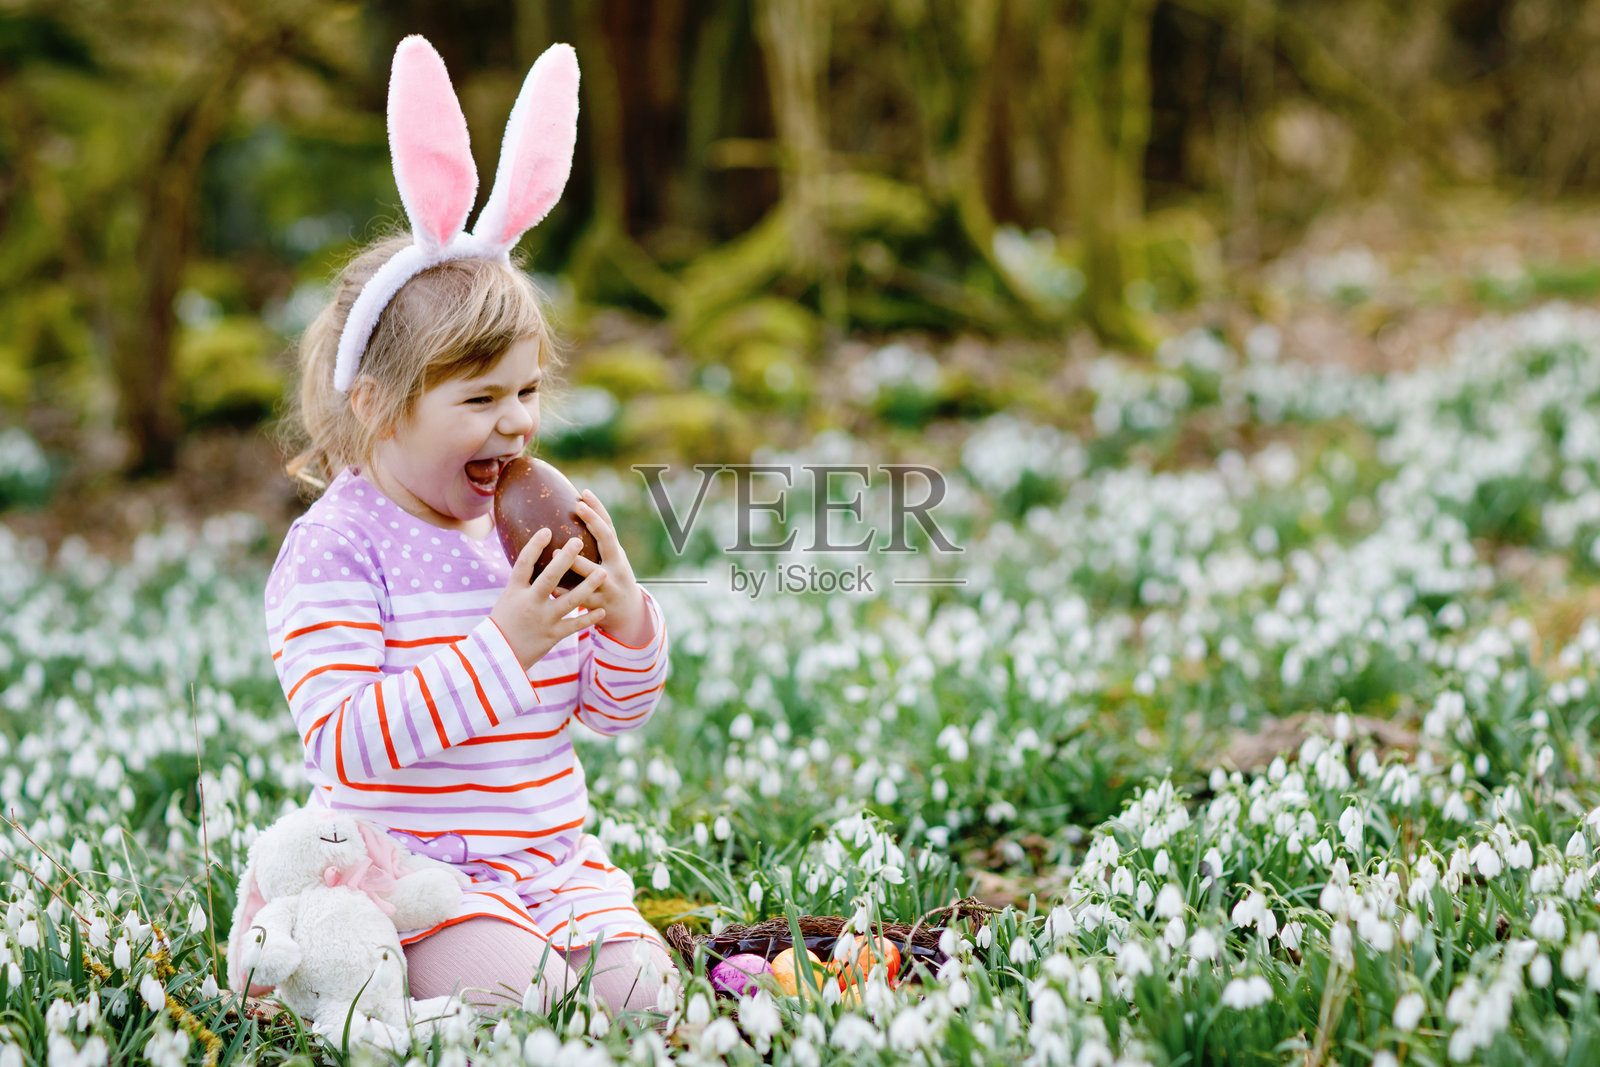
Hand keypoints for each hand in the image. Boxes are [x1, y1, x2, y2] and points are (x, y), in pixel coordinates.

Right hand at [489, 530, 608, 668]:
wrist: (498, 657)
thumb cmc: (503, 623)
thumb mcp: (508, 598)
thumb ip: (523, 581)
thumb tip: (534, 556)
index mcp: (514, 591)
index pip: (524, 564)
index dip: (534, 546)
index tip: (547, 530)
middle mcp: (529, 603)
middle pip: (549, 577)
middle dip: (565, 559)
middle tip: (578, 541)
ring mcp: (542, 619)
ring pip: (569, 600)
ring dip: (588, 586)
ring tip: (602, 573)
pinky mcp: (552, 636)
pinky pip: (574, 625)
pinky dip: (588, 618)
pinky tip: (601, 610)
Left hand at [568, 489, 653, 646]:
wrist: (628, 613)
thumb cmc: (613, 578)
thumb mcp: (611, 559)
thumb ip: (598, 541)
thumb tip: (579, 509)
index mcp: (617, 554)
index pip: (609, 527)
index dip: (598, 510)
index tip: (583, 494)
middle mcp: (616, 567)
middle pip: (607, 542)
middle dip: (594, 523)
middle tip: (578, 507)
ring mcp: (609, 587)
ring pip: (594, 574)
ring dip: (577, 563)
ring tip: (557, 550)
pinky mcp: (600, 606)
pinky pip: (581, 599)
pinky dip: (566, 593)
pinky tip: (552, 588)